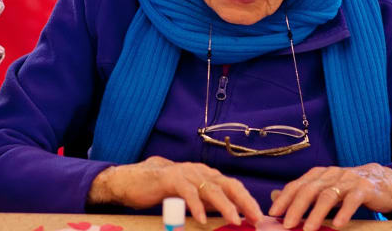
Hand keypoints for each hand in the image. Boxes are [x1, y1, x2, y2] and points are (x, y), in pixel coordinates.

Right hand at [87, 155, 264, 225]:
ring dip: (225, 205)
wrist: (133, 180)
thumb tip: (230, 215)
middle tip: (256, 218)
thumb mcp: (190, 197)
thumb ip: (208, 202)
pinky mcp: (171, 179)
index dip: (247, 200)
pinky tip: (202, 219)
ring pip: (210, 189)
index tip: (259, 216)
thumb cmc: (163, 190)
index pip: (232, 186)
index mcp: (206, 175)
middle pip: (228, 185)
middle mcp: (199, 171)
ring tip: (235, 220)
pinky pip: (188, 193)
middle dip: (244, 202)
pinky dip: (196, 206)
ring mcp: (186, 173)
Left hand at [268, 164, 391, 230]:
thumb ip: (305, 194)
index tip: (273, 213)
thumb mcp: (326, 188)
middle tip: (287, 224)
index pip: (297, 185)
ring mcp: (348, 180)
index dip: (284, 198)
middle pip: (309, 189)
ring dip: (316, 213)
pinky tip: (338, 224)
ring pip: (328, 195)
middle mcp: (331, 174)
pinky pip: (352, 200)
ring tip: (309, 229)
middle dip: (296, 207)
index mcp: (320, 174)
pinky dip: (344, 212)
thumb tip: (277, 198)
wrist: (385, 181)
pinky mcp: (365, 189)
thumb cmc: (350, 189)